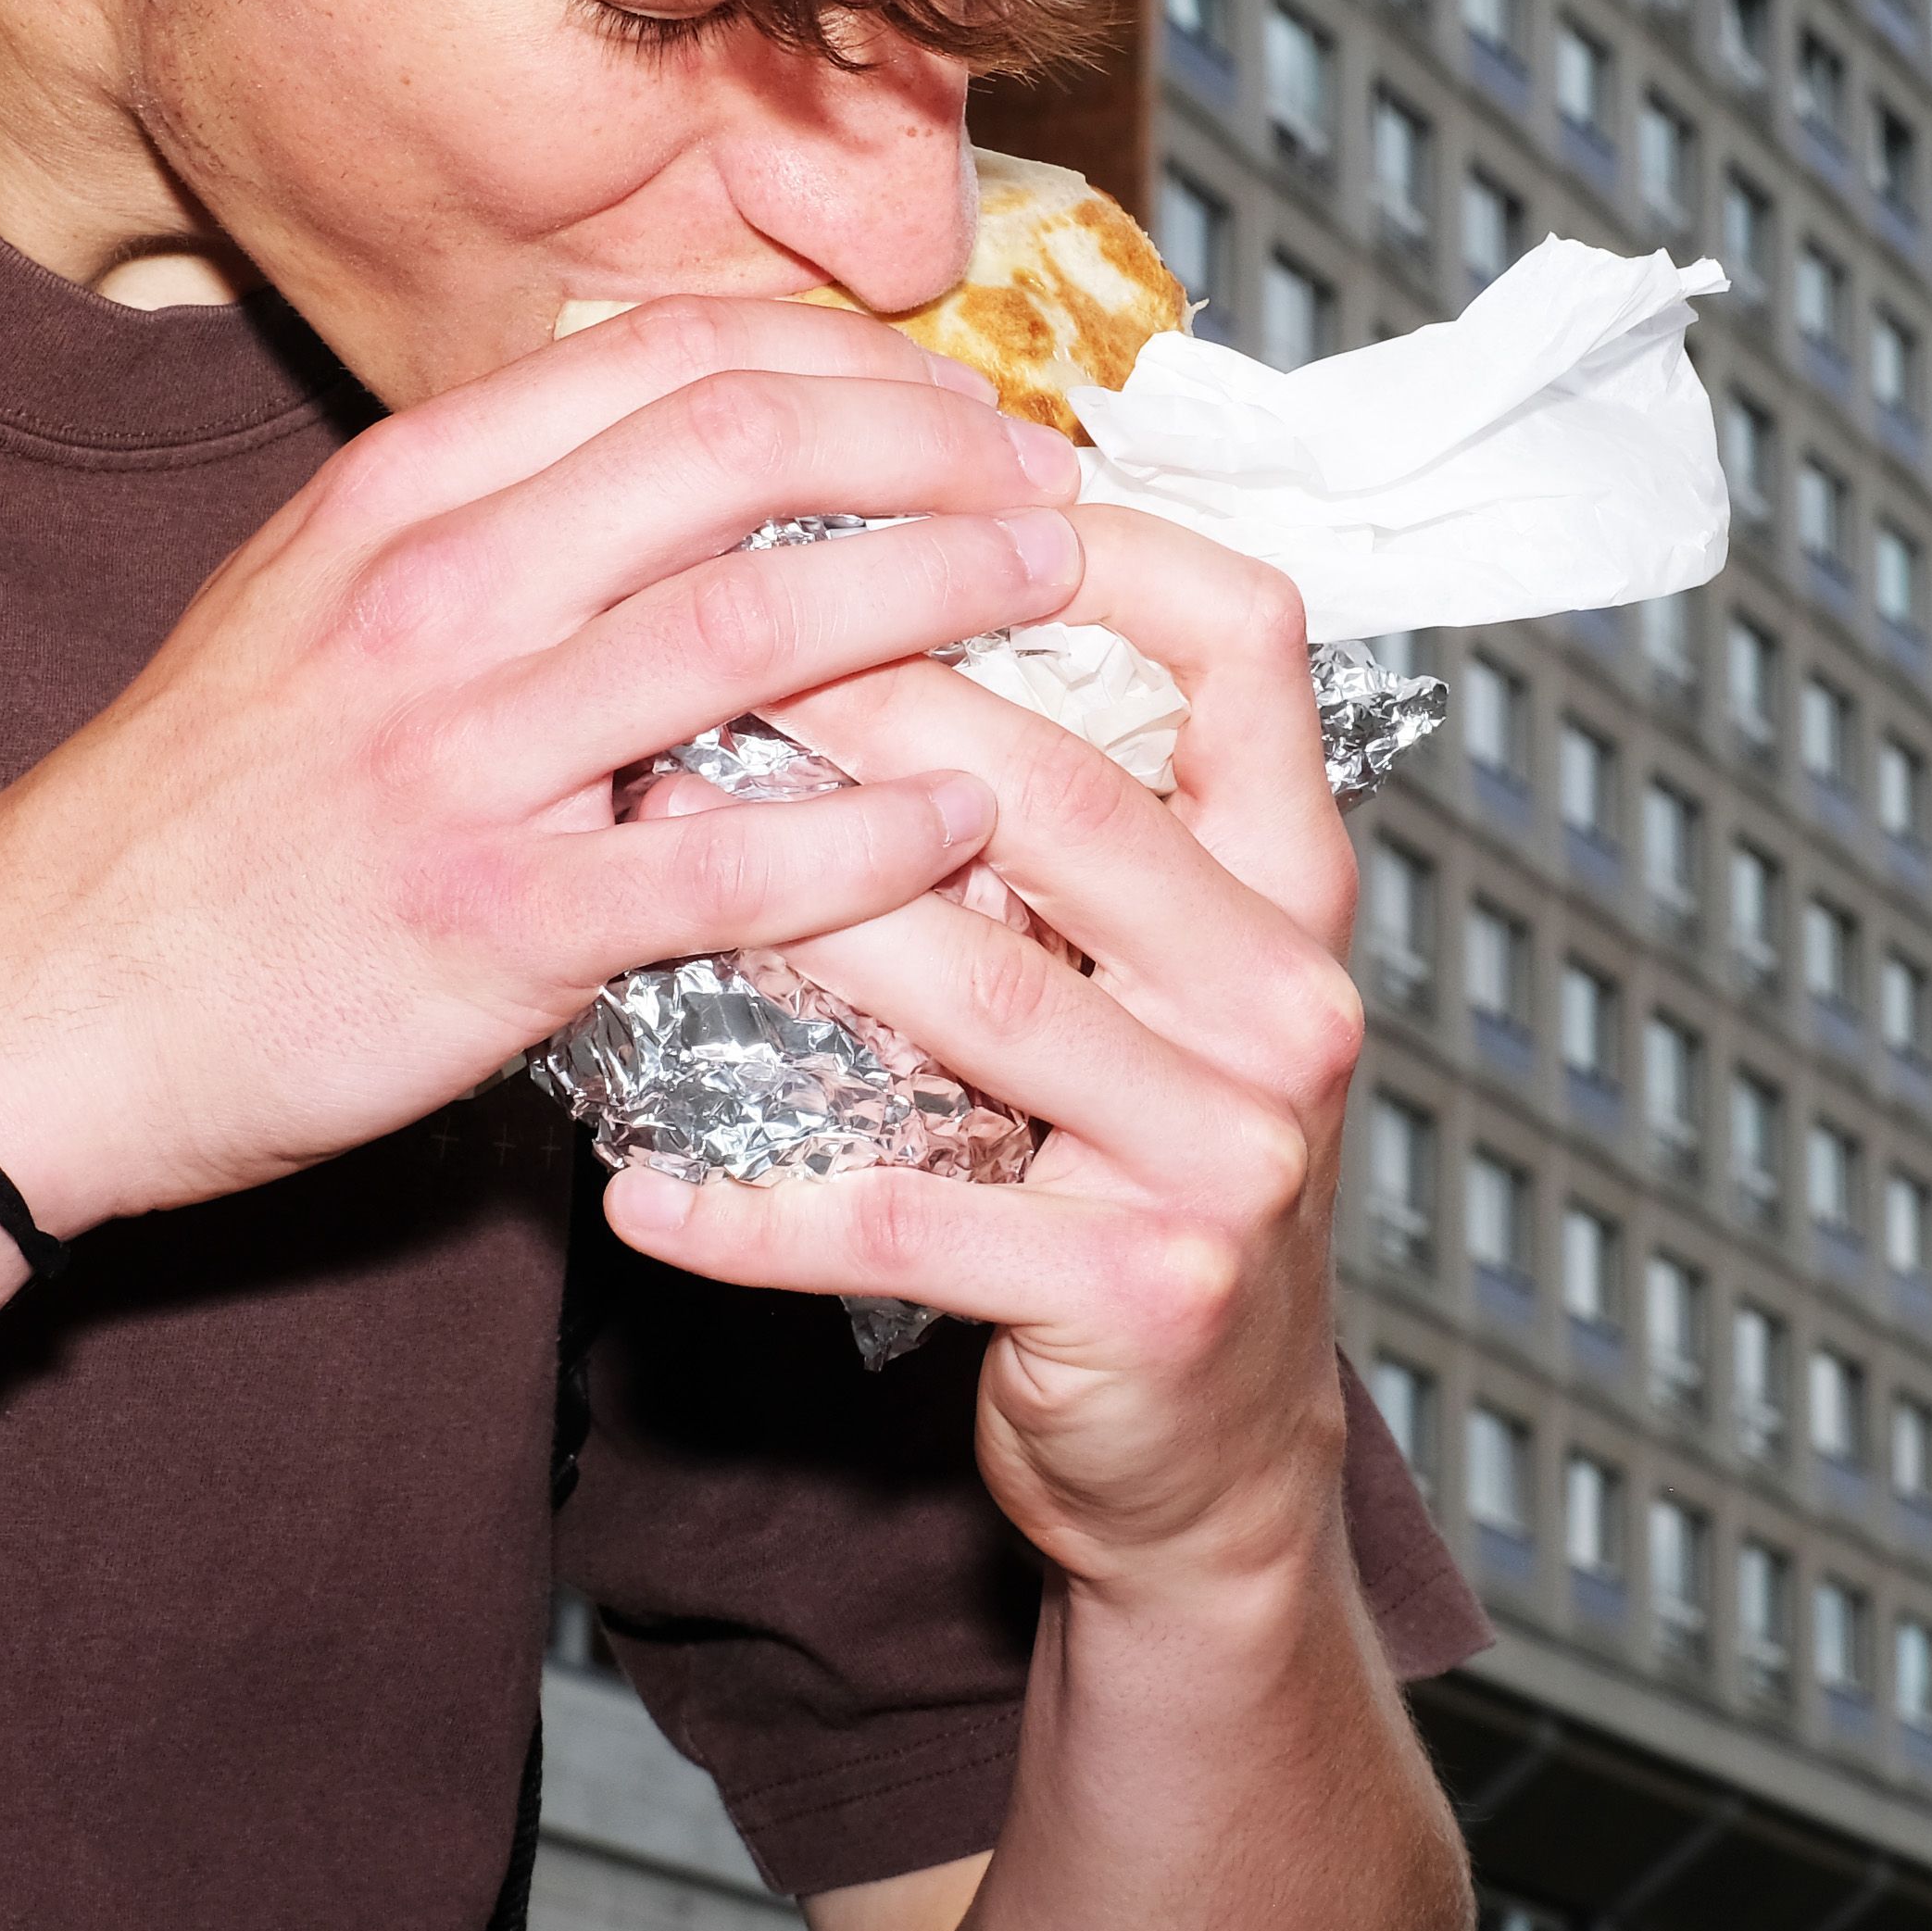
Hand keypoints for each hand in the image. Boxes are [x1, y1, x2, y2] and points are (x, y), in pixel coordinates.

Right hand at [0, 300, 1084, 1233]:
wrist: (24, 1012)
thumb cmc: (190, 821)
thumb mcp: (309, 606)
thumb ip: (481, 525)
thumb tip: (668, 458)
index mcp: (398, 499)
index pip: (665, 358)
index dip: (848, 361)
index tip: (959, 397)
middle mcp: (433, 596)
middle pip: (736, 449)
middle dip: (928, 448)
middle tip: (1051, 487)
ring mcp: (459, 758)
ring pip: (753, 626)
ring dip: (934, 597)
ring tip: (1050, 598)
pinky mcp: (489, 925)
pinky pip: (725, 859)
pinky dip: (870, 834)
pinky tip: (969, 823)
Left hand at [598, 511, 1364, 1595]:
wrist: (1201, 1450)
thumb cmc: (1135, 1159)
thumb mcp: (1153, 968)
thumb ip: (1087, 809)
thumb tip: (897, 588)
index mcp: (1294, 886)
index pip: (1247, 647)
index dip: (1107, 539)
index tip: (937, 480)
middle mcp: (1287, 1002)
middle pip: (1068, 799)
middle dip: (876, 702)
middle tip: (699, 635)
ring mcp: (1226, 1152)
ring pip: (981, 991)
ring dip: (789, 910)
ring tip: (640, 832)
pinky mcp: (1136, 1291)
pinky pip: (905, 1222)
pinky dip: (755, 1211)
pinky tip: (637, 1187)